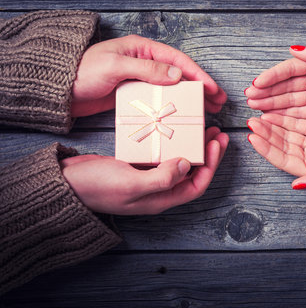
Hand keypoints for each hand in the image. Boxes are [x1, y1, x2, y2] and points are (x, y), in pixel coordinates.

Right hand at [61, 127, 228, 214]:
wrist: (66, 183)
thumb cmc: (96, 186)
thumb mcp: (130, 184)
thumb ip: (161, 178)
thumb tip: (187, 165)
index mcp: (160, 199)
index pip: (196, 185)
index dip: (211, 165)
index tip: (216, 142)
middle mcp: (158, 190)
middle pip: (192, 173)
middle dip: (208, 154)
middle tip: (216, 132)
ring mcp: (148, 177)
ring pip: (180, 162)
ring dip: (194, 146)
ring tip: (202, 128)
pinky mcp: (139, 166)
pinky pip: (164, 154)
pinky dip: (174, 142)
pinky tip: (176, 130)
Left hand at [72, 35, 226, 116]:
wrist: (60, 91)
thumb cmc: (83, 73)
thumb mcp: (114, 66)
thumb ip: (146, 69)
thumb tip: (177, 75)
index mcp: (142, 49)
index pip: (177, 60)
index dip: (197, 74)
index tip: (211, 88)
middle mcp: (145, 62)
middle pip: (179, 74)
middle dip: (200, 87)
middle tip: (218, 102)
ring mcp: (141, 79)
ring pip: (172, 88)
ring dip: (190, 99)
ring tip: (207, 111)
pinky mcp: (135, 94)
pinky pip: (159, 100)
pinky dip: (173, 106)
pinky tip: (182, 116)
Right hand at [245, 45, 305, 121]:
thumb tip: (293, 49)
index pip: (290, 70)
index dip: (273, 76)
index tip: (257, 82)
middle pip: (286, 86)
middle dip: (267, 91)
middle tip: (250, 97)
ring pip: (290, 101)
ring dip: (271, 104)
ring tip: (255, 107)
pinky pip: (299, 114)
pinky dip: (284, 116)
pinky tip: (271, 117)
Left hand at [247, 114, 305, 189]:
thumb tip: (296, 186)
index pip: (283, 159)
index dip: (267, 149)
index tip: (253, 138)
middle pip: (281, 144)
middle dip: (265, 133)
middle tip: (251, 121)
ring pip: (286, 131)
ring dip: (272, 122)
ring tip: (259, 112)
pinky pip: (297, 119)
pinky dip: (285, 114)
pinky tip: (275, 107)